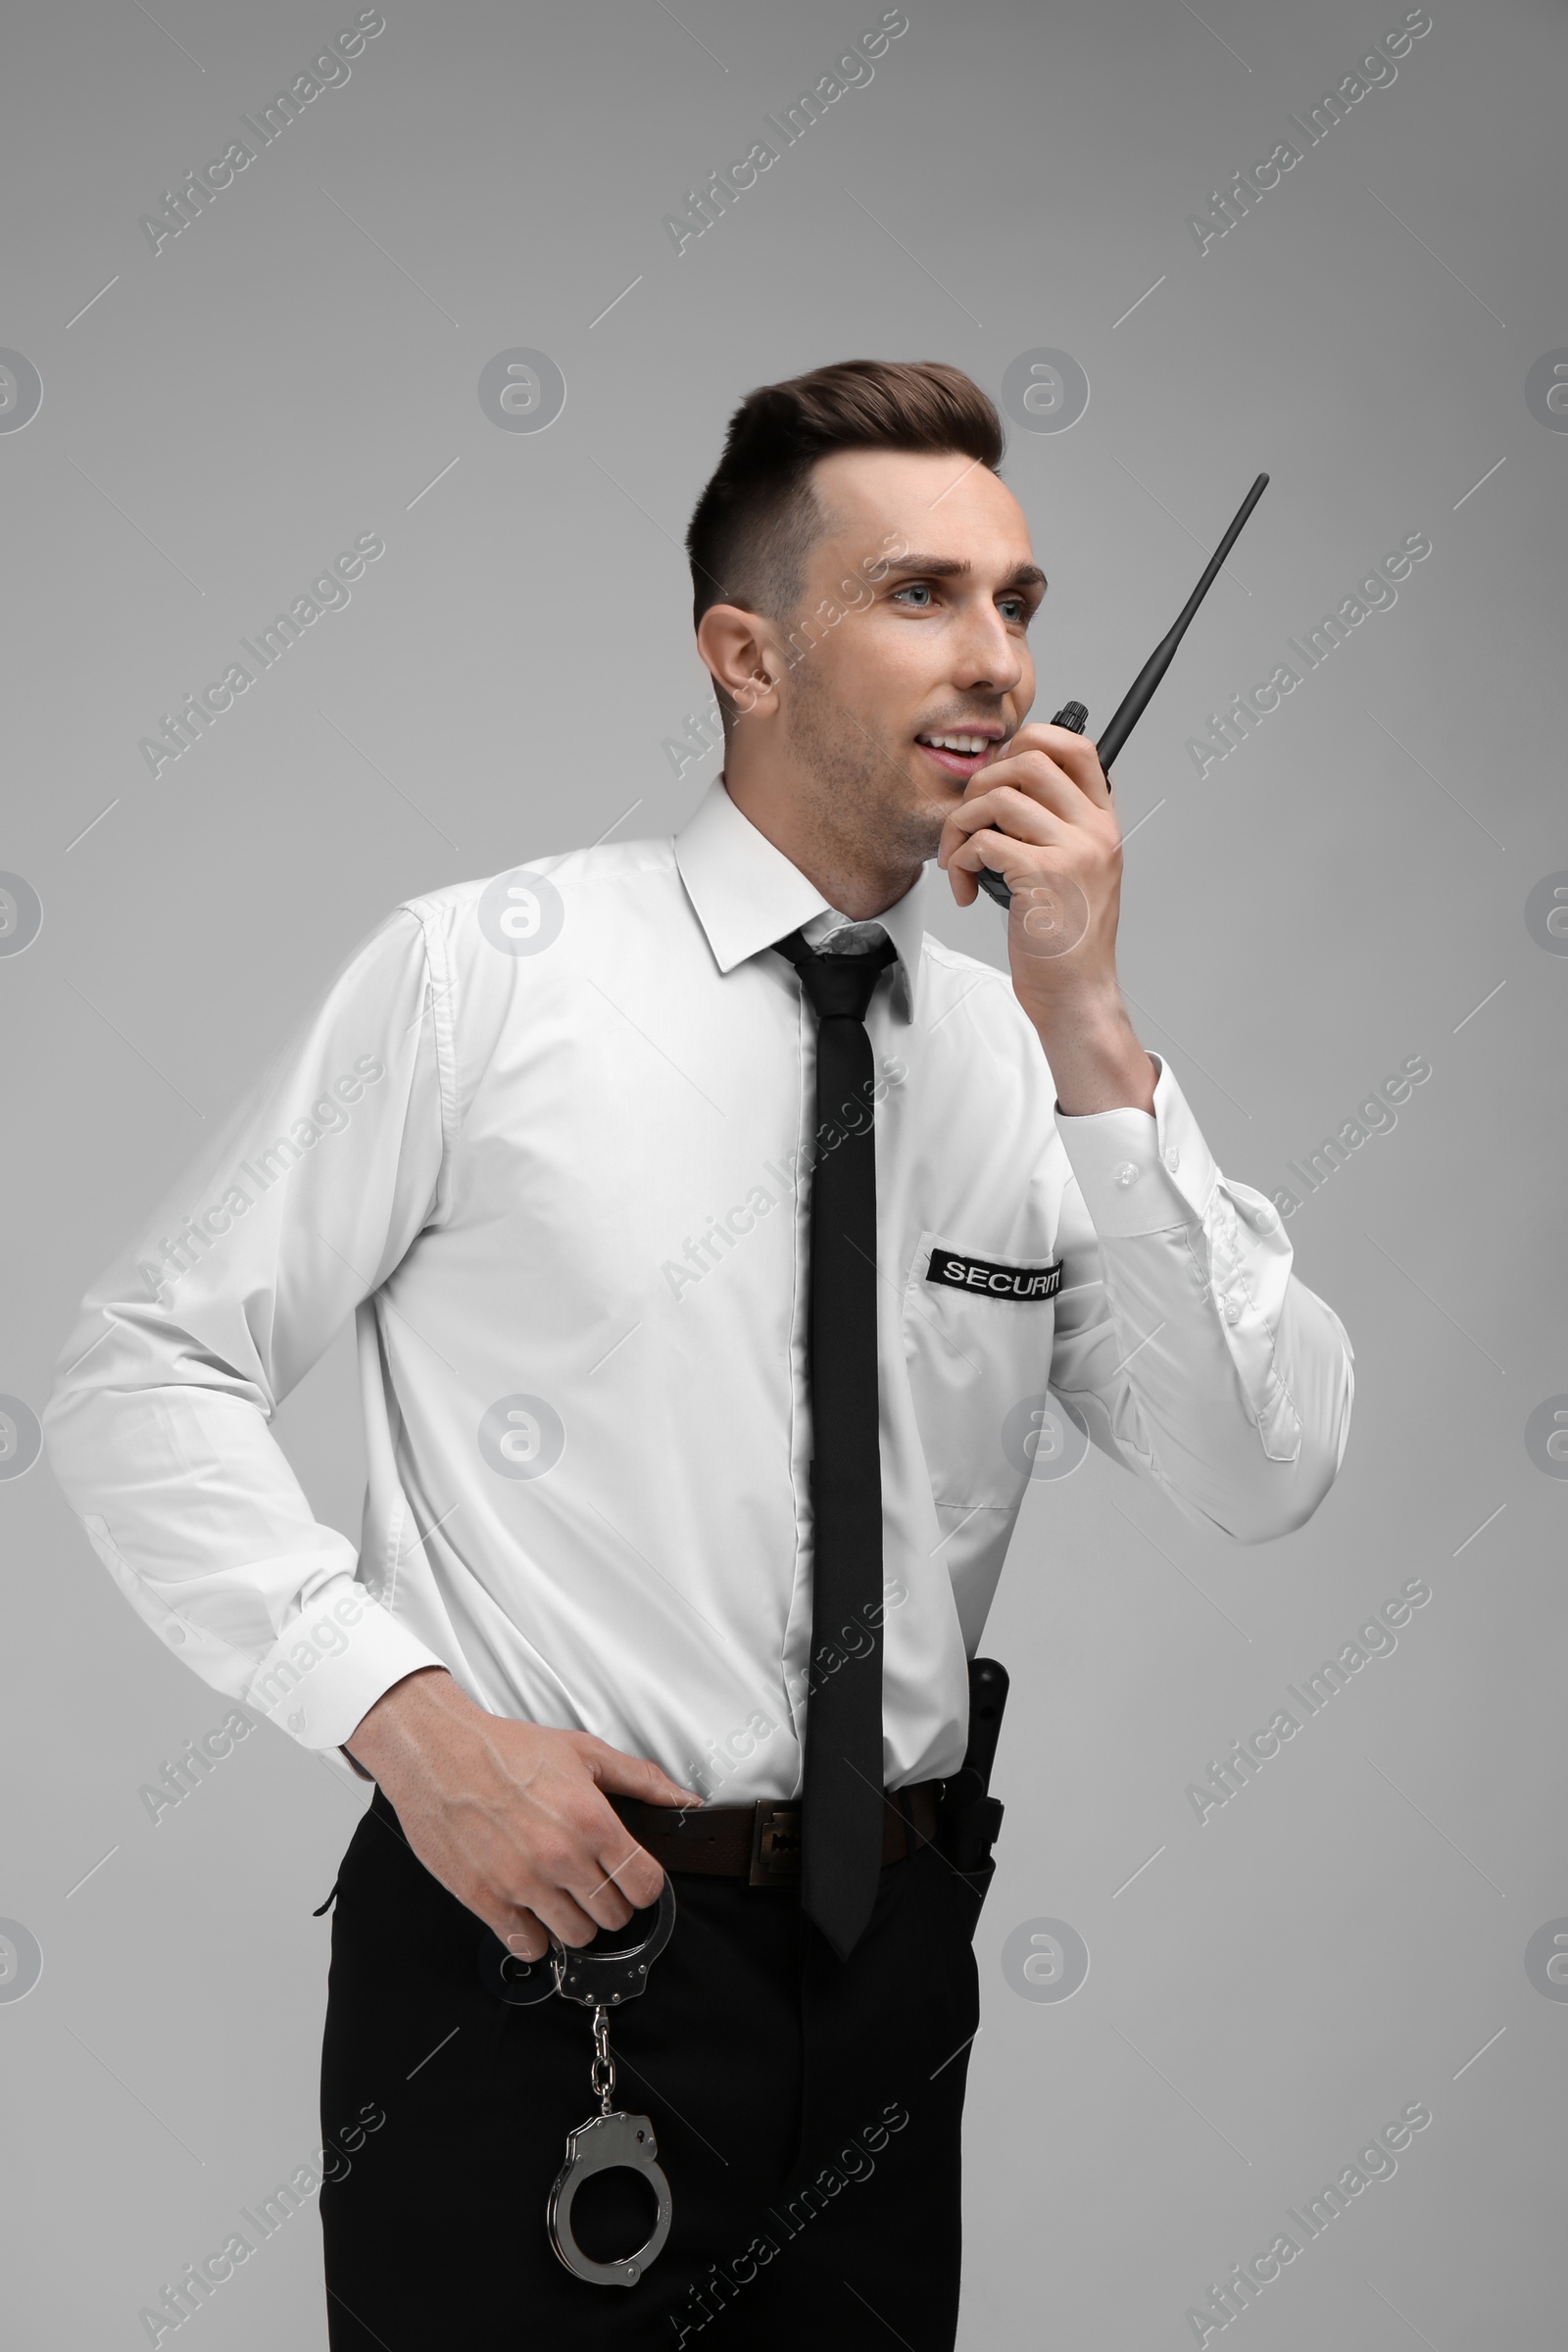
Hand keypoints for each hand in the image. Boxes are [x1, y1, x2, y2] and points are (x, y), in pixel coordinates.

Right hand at [343, 1667, 701, 1960]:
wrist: (437, 1752)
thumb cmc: (504, 1750)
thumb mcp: (582, 1751)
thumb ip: (640, 1779)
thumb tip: (684, 1799)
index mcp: (590, 1819)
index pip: (645, 1885)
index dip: (644, 1885)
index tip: (633, 1879)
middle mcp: (559, 1856)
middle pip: (613, 1916)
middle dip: (609, 1901)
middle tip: (591, 1880)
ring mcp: (521, 1882)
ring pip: (576, 1936)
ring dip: (574, 1921)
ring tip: (561, 1894)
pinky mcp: (485, 1899)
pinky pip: (528, 1946)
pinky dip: (534, 1937)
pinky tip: (530, 1911)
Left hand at [937, 722, 1155, 1113]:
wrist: (1076, 994)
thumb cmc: (1068, 939)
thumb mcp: (1078, 872)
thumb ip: (1056, 827)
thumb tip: (1006, 789)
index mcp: (1103, 823)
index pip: (1077, 745)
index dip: (1029, 741)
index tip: (1000, 774)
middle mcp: (1094, 831)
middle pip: (1029, 758)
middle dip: (981, 783)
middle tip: (968, 821)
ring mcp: (1071, 852)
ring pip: (997, 797)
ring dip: (961, 825)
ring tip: (959, 860)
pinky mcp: (1041, 877)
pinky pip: (984, 841)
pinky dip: (960, 859)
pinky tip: (965, 886)